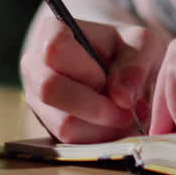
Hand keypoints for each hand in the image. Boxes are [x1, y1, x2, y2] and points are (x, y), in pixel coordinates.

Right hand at [20, 12, 164, 142]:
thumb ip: (135, 65)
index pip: (54, 49)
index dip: (84, 69)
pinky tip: (116, 125)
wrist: (114, 66)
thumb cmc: (124, 49)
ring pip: (62, 124)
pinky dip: (100, 138)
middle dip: (95, 107)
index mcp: (51, 33)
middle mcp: (35, 66)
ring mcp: (37, 99)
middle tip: (128, 110)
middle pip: (51, 90)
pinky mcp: (48, 125)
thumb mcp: (140, 44)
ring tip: (128, 116)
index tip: (107, 77)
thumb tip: (121, 98)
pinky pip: (71, 142)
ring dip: (102, 127)